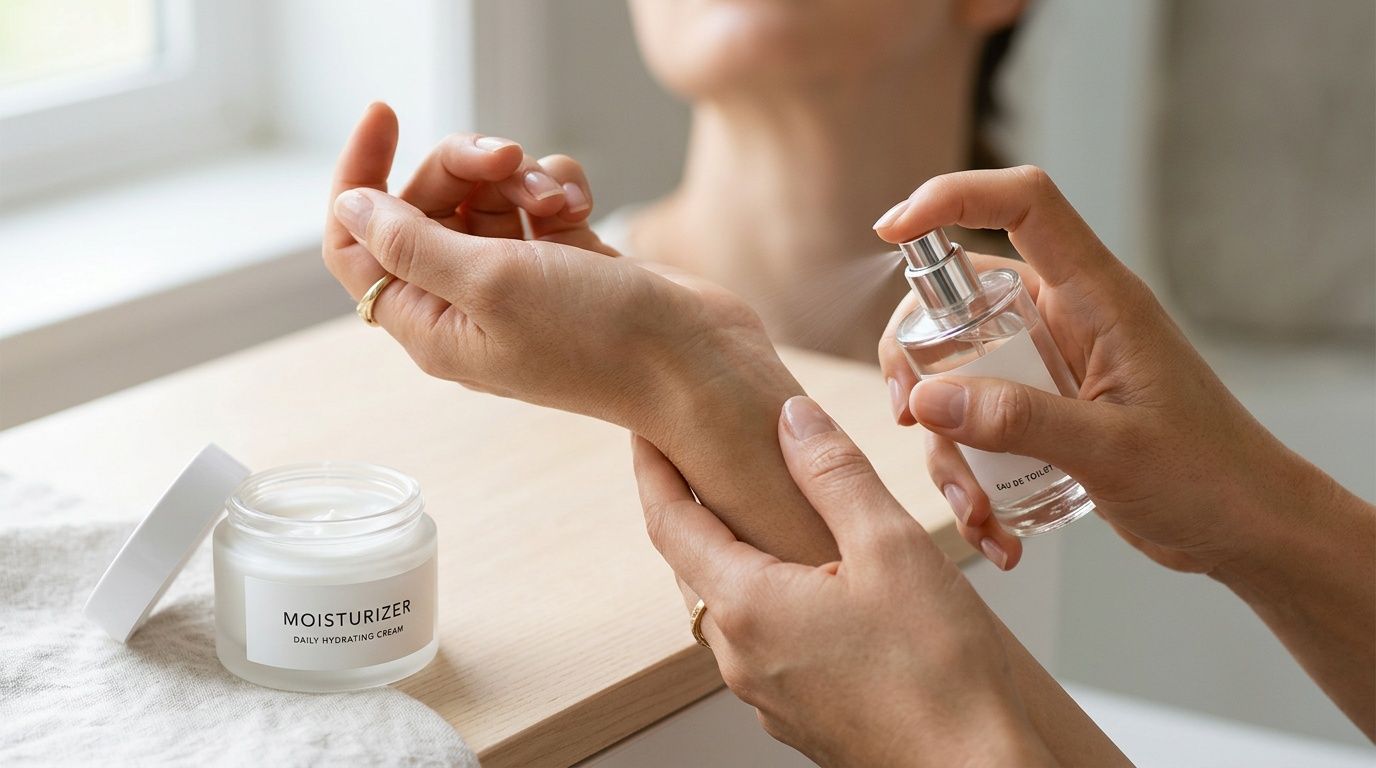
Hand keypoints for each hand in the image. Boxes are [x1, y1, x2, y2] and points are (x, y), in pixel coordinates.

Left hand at [322, 104, 836, 563]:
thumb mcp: (489, 284)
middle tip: (505, 160)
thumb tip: (349, 206)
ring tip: (558, 201)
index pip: (357, 245)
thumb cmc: (597, 340)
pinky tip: (582, 206)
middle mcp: (469, 303)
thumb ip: (411, 244)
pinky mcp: (568, 259)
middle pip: (425, 206)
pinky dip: (558, 188)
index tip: (387, 115)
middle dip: (460, 168)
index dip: (360, 178)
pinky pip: (538, 198)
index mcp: (432, 324)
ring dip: (519, 179)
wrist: (696, 361)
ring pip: (486, 195)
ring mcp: (521, 280)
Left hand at [633, 396, 1055, 767]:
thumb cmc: (940, 672)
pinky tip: (805, 583)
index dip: (651, 467)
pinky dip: (763, 598)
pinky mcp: (799, 716)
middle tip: (696, 455)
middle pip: (690, 566)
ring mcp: (766, 694)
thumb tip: (791, 417)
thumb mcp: (891, 546)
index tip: (643, 428)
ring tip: (751, 510)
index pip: (668, 522)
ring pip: (725, 607)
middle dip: (687, 507)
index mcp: (747, 607)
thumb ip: (834, 474)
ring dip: (727, 555)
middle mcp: (740, 657)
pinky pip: (759, 642)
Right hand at [875, 166, 1321, 574]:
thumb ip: (1018, 420)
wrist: (1248, 530)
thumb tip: (924, 399)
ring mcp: (1051, 369)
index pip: (1023, 205)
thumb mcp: (1111, 450)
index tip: (890, 230)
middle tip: (907, 416)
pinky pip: (978, 428)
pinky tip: (994, 528)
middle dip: (918, 361)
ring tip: (975, 510)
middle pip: (959, 300)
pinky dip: (971, 476)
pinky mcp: (1043, 414)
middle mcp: (1067, 321)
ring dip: (948, 447)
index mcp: (1097, 297)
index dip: (953, 197)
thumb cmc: (1209, 477)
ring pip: (958, 377)